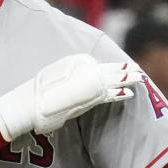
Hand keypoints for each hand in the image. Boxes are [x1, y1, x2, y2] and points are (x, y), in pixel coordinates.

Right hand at [0, 54, 140, 140]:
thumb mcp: (53, 77)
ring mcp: (86, 83)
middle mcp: (82, 70)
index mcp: (75, 63)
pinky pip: (107, 94)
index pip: (98, 65)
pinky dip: (118, 94)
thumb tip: (77, 82)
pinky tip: (128, 93)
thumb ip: (68, 77)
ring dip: (126, 80)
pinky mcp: (87, 98)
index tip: (123, 67)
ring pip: (112, 81)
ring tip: (138, 79)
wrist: (29, 104)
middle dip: (123, 71)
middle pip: (108, 71)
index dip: (112, 67)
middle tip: (136, 71)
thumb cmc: (36, 93)